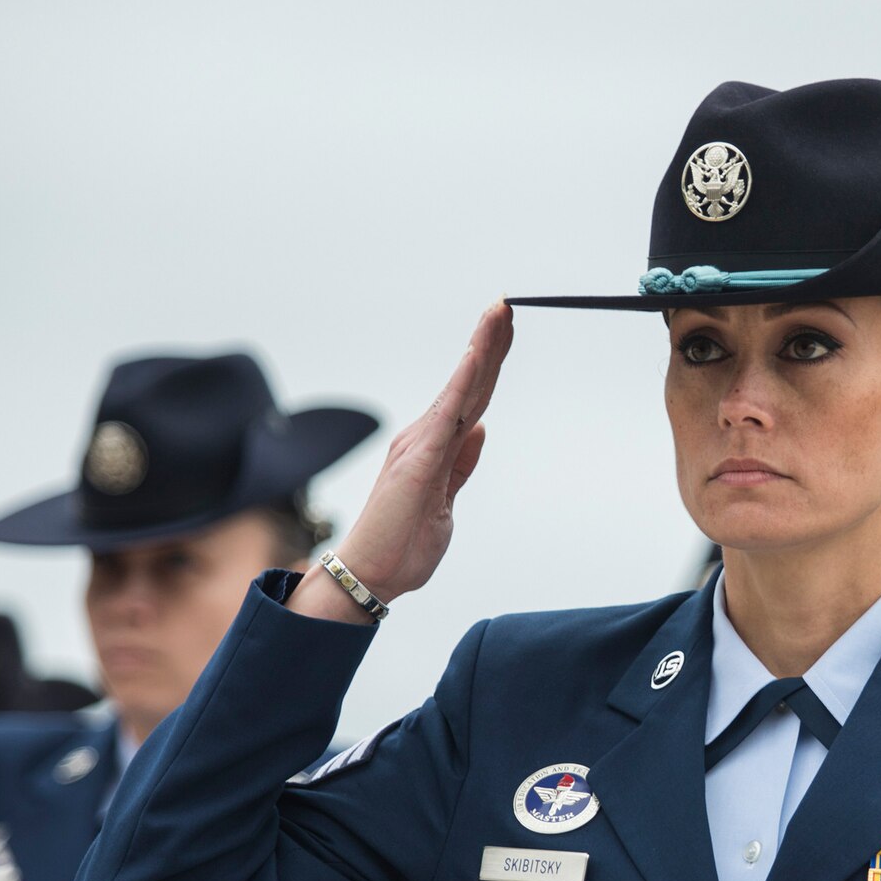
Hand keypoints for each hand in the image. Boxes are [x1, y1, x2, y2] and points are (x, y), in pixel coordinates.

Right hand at [289, 302, 512, 623]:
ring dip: (481, 348)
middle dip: (490, 341)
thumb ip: (461, 463)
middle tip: (507, 305)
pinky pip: (447, 413)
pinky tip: (476, 356)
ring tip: (499, 314)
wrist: (372, 575)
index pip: (471, 397)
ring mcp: (421, 443)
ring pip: (460, 387)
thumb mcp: (447, 500)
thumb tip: (480, 429)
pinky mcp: (419, 459)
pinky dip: (462, 382)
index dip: (489, 363)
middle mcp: (426, 436)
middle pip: (468, 382)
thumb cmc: (402, 543)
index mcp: (436, 446)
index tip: (506, 329)